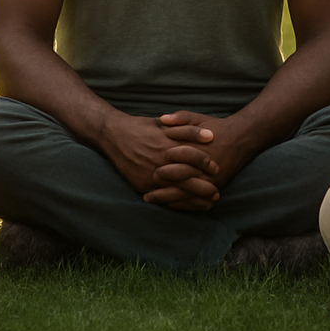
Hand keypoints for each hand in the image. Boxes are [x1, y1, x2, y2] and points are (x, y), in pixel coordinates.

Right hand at [96, 111, 217, 205]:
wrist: (113, 135)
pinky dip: (177, 204)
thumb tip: (211, 135)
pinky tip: (188, 206)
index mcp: (167, 145)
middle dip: (205, 187)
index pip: (193, 156)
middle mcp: (160, 162)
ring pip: (177, 192)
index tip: (216, 169)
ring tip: (208, 203)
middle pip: (188, 178)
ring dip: (194, 199)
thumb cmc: (141, 127)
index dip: (206, 163)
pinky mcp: (143, 186)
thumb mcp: (164, 124)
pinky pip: (163, 199)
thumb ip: (188, 129)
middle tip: (216, 192)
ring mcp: (151, 176)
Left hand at [141, 111, 260, 210]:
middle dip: (163, 187)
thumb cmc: (216, 127)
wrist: (242, 138)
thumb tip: (161, 119)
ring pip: (188, 194)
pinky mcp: (216, 186)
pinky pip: (198, 200)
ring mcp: (211, 179)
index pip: (178, 160)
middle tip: (147, 192)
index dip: (163, 166)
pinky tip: (169, 204)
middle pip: (181, 181)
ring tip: (151, 199)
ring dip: (169, 199)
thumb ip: (180, 118)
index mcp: (197, 149)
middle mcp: (204, 167)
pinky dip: (183, 203)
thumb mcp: (197, 118)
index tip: (150, 171)